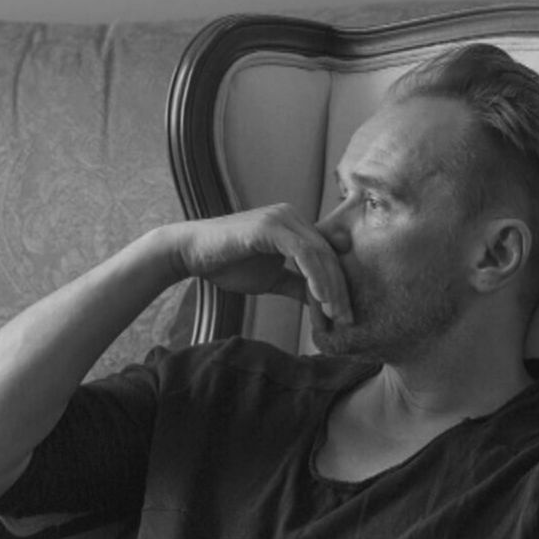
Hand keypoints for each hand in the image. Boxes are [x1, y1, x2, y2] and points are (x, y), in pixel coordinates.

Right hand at [169, 205, 352, 323]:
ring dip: (331, 288)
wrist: (191, 254)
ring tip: (335, 315)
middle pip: (329, 256)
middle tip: (347, 321)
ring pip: (320, 255)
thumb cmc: (227, 265)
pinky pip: (303, 253)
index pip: (327, 258)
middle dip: (341, 291)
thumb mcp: (272, 279)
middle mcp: (293, 217)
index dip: (338, 288)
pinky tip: (320, 300)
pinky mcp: (271, 226)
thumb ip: (297, 285)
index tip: (342, 318)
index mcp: (295, 227)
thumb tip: (321, 303)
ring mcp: (282, 218)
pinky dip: (315, 277)